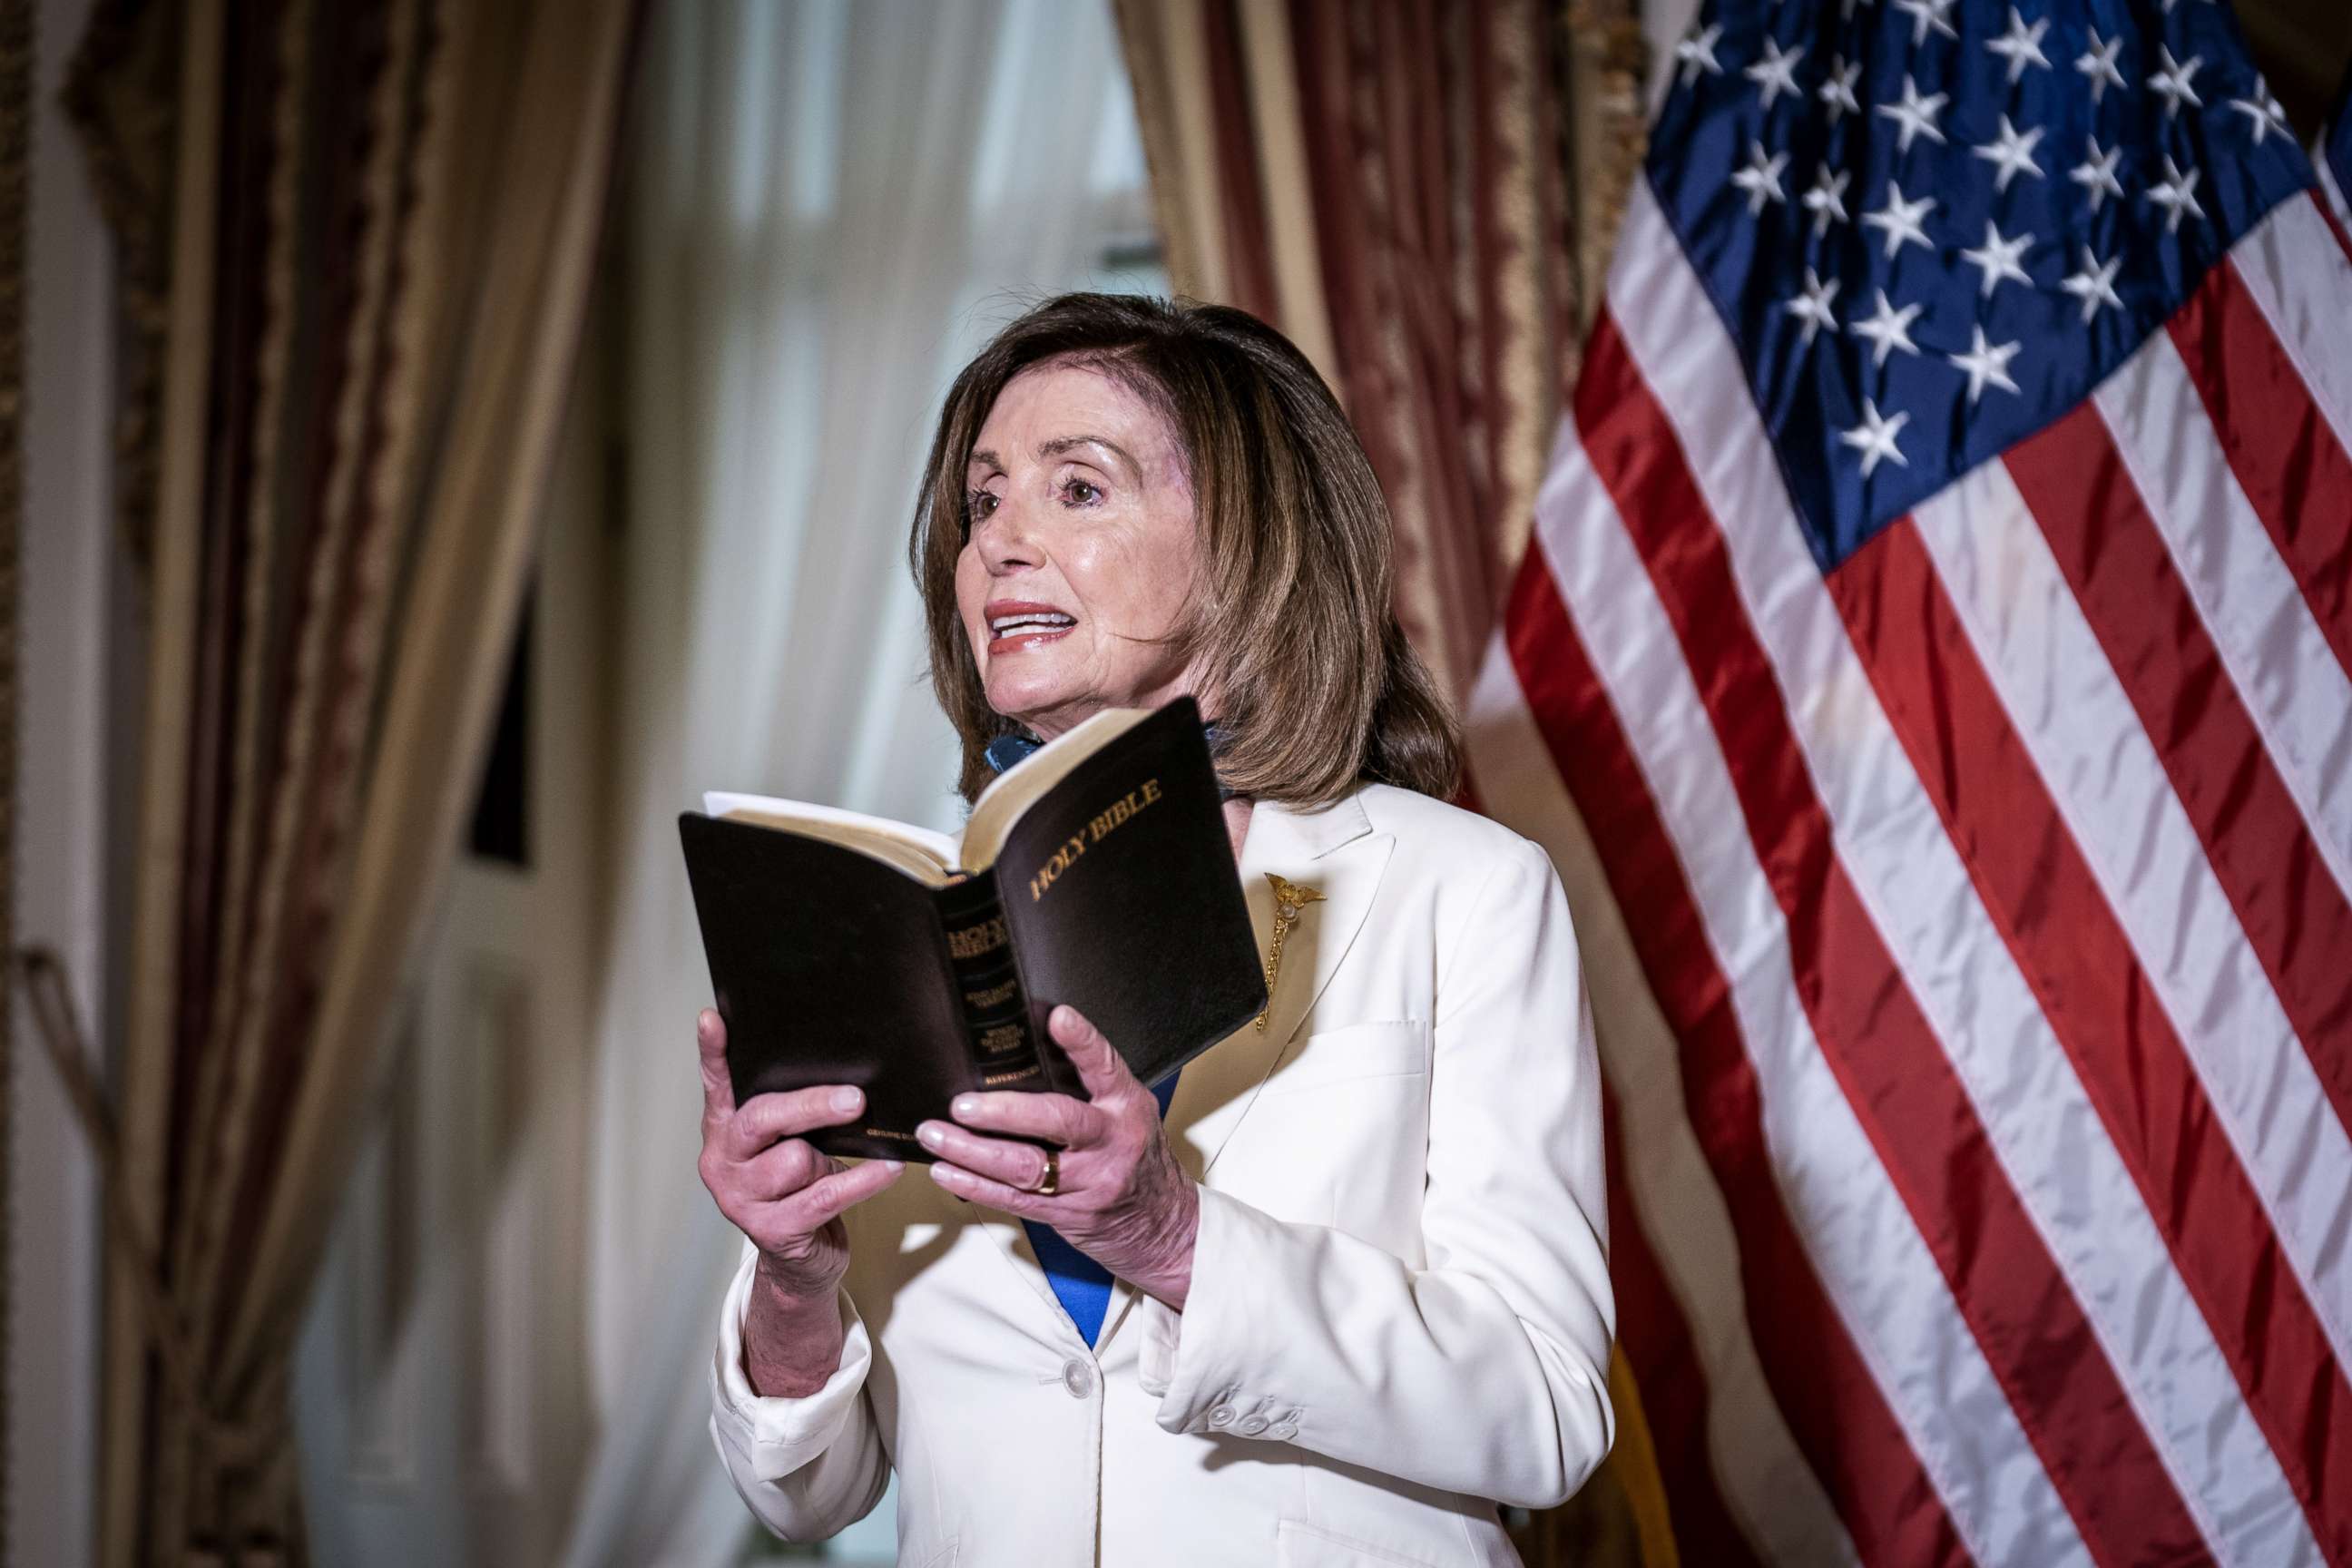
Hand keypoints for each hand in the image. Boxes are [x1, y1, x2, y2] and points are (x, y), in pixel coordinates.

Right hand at [695, 1008, 903, 1302]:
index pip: (715, 1086)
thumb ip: (794, 1116)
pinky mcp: (772, 1230)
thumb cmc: (799, 1188)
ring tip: (848, 1160)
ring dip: (831, 1159)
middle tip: (855, 1099)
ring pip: (797, 1160)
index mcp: (724, 1132)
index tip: (712, 1018)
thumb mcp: (790, 1145)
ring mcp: (741, 1199)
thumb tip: (847, 1078)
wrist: (800, 1262)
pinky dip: (863, 1181)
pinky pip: (825, 1195)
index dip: (712, 1053)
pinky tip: (888, 1170)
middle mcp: (723, 1162)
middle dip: (811, 1106)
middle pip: (762, 1119)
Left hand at [918, 1005, 1200, 1308]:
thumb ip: (1089, 1089)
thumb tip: (1022, 1053)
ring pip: (1024, 1165)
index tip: (1057, 1017)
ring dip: (972, 1151)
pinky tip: (947, 1170)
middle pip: (1057, 1121)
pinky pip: (1014, 1199)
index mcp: (1127, 1106)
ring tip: (935, 1135)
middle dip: (1003, 1112)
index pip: (1105, 1067)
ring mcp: (1090, 1181)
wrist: (1165, 1228)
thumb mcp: (1128, 1115)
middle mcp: (1111, 1141)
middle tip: (961, 1104)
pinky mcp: (1068, 1213)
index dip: (1081, 1042)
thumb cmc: (1137, 1160)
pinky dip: (975, 1185)